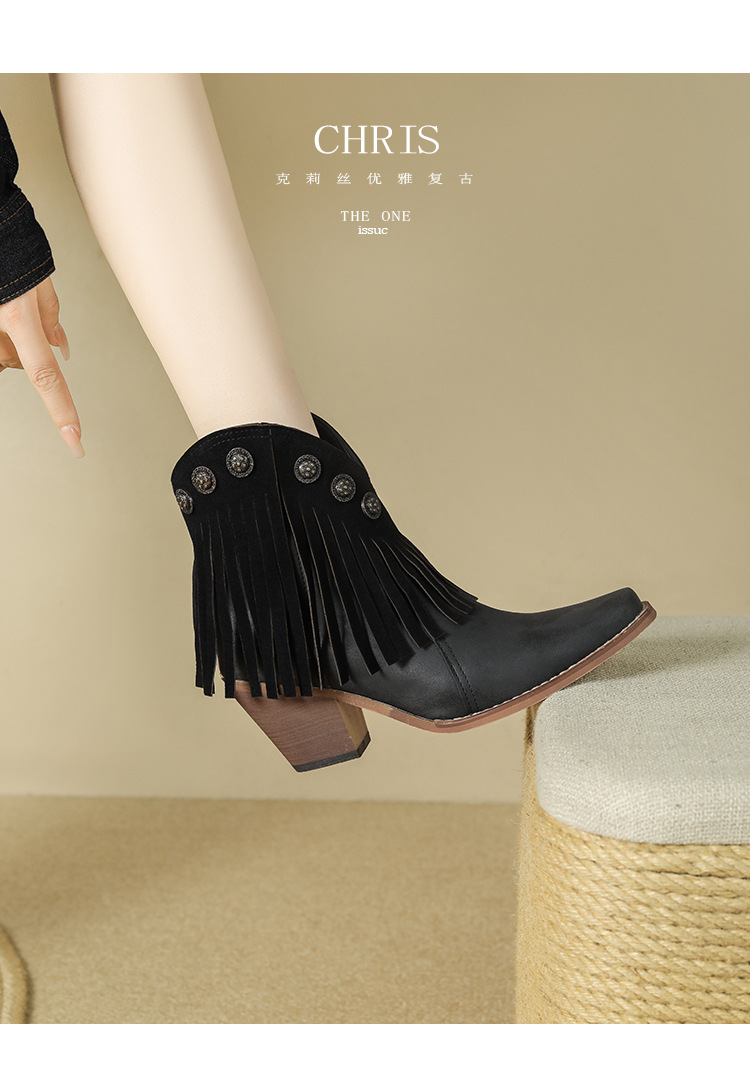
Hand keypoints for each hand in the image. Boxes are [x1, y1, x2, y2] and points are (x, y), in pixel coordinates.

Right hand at [0, 277, 83, 457]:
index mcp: (16, 315)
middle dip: (23, 346)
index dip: (61, 411)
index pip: (46, 376)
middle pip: (17, 362)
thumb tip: (59, 346)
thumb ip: (50, 315)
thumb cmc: (7, 239)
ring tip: (2, 299)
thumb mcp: (39, 275)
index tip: (75, 440)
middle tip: (16, 309)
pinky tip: (1, 302)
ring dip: (3, 339)